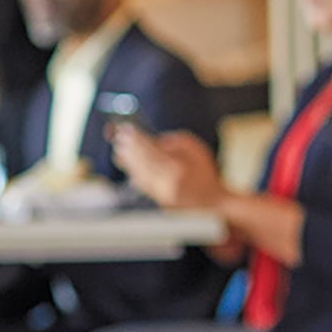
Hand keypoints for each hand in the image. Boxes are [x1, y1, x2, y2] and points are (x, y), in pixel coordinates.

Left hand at [108, 126, 225, 209]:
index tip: (128, 129)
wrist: (213, 201)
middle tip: (119, 137)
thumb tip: (156, 140)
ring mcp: (162, 192)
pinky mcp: (157, 199)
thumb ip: (177, 141)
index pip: (151, 150)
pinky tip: (126, 163)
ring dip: (127, 159)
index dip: (137, 139)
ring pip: (138, 172)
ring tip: (119, 148)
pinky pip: (141, 183)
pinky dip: (132, 171)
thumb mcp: (198, 150)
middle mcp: (167, 181)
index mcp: (178, 167)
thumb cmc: (205, 174)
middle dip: (129, 148)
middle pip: (142, 161)